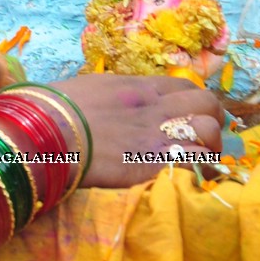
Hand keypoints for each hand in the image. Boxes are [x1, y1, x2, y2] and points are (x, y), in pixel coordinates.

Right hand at [46, 74, 222, 187]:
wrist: (47, 130)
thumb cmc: (56, 105)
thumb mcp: (88, 88)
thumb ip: (111, 93)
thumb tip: (110, 99)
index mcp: (137, 87)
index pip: (185, 86)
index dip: (195, 101)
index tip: (191, 114)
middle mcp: (153, 107)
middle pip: (206, 104)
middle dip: (212, 119)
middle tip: (203, 136)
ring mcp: (156, 135)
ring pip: (209, 131)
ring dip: (209, 145)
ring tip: (198, 157)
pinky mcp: (153, 164)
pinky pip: (194, 161)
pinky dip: (198, 168)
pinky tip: (187, 174)